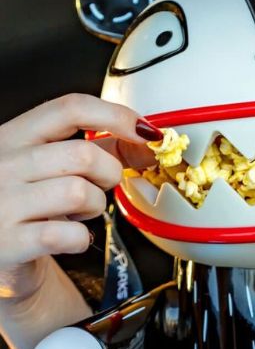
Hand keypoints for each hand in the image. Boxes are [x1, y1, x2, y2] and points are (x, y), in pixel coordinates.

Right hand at [0, 93, 157, 303]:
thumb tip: (147, 140)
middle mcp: (4, 163)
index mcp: (15, 136)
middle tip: (96, 187)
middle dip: (108, 174)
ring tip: (75, 213)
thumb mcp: (49, 166)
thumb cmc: (25, 203)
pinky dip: (82, 238)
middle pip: (84, 154)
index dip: (117, 117)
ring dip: (94, 207)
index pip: (70, 108)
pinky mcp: (10, 240)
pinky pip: (72, 234)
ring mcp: (4, 202)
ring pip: (80, 192)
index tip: (145, 133)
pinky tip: (68, 237)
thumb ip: (97, 148)